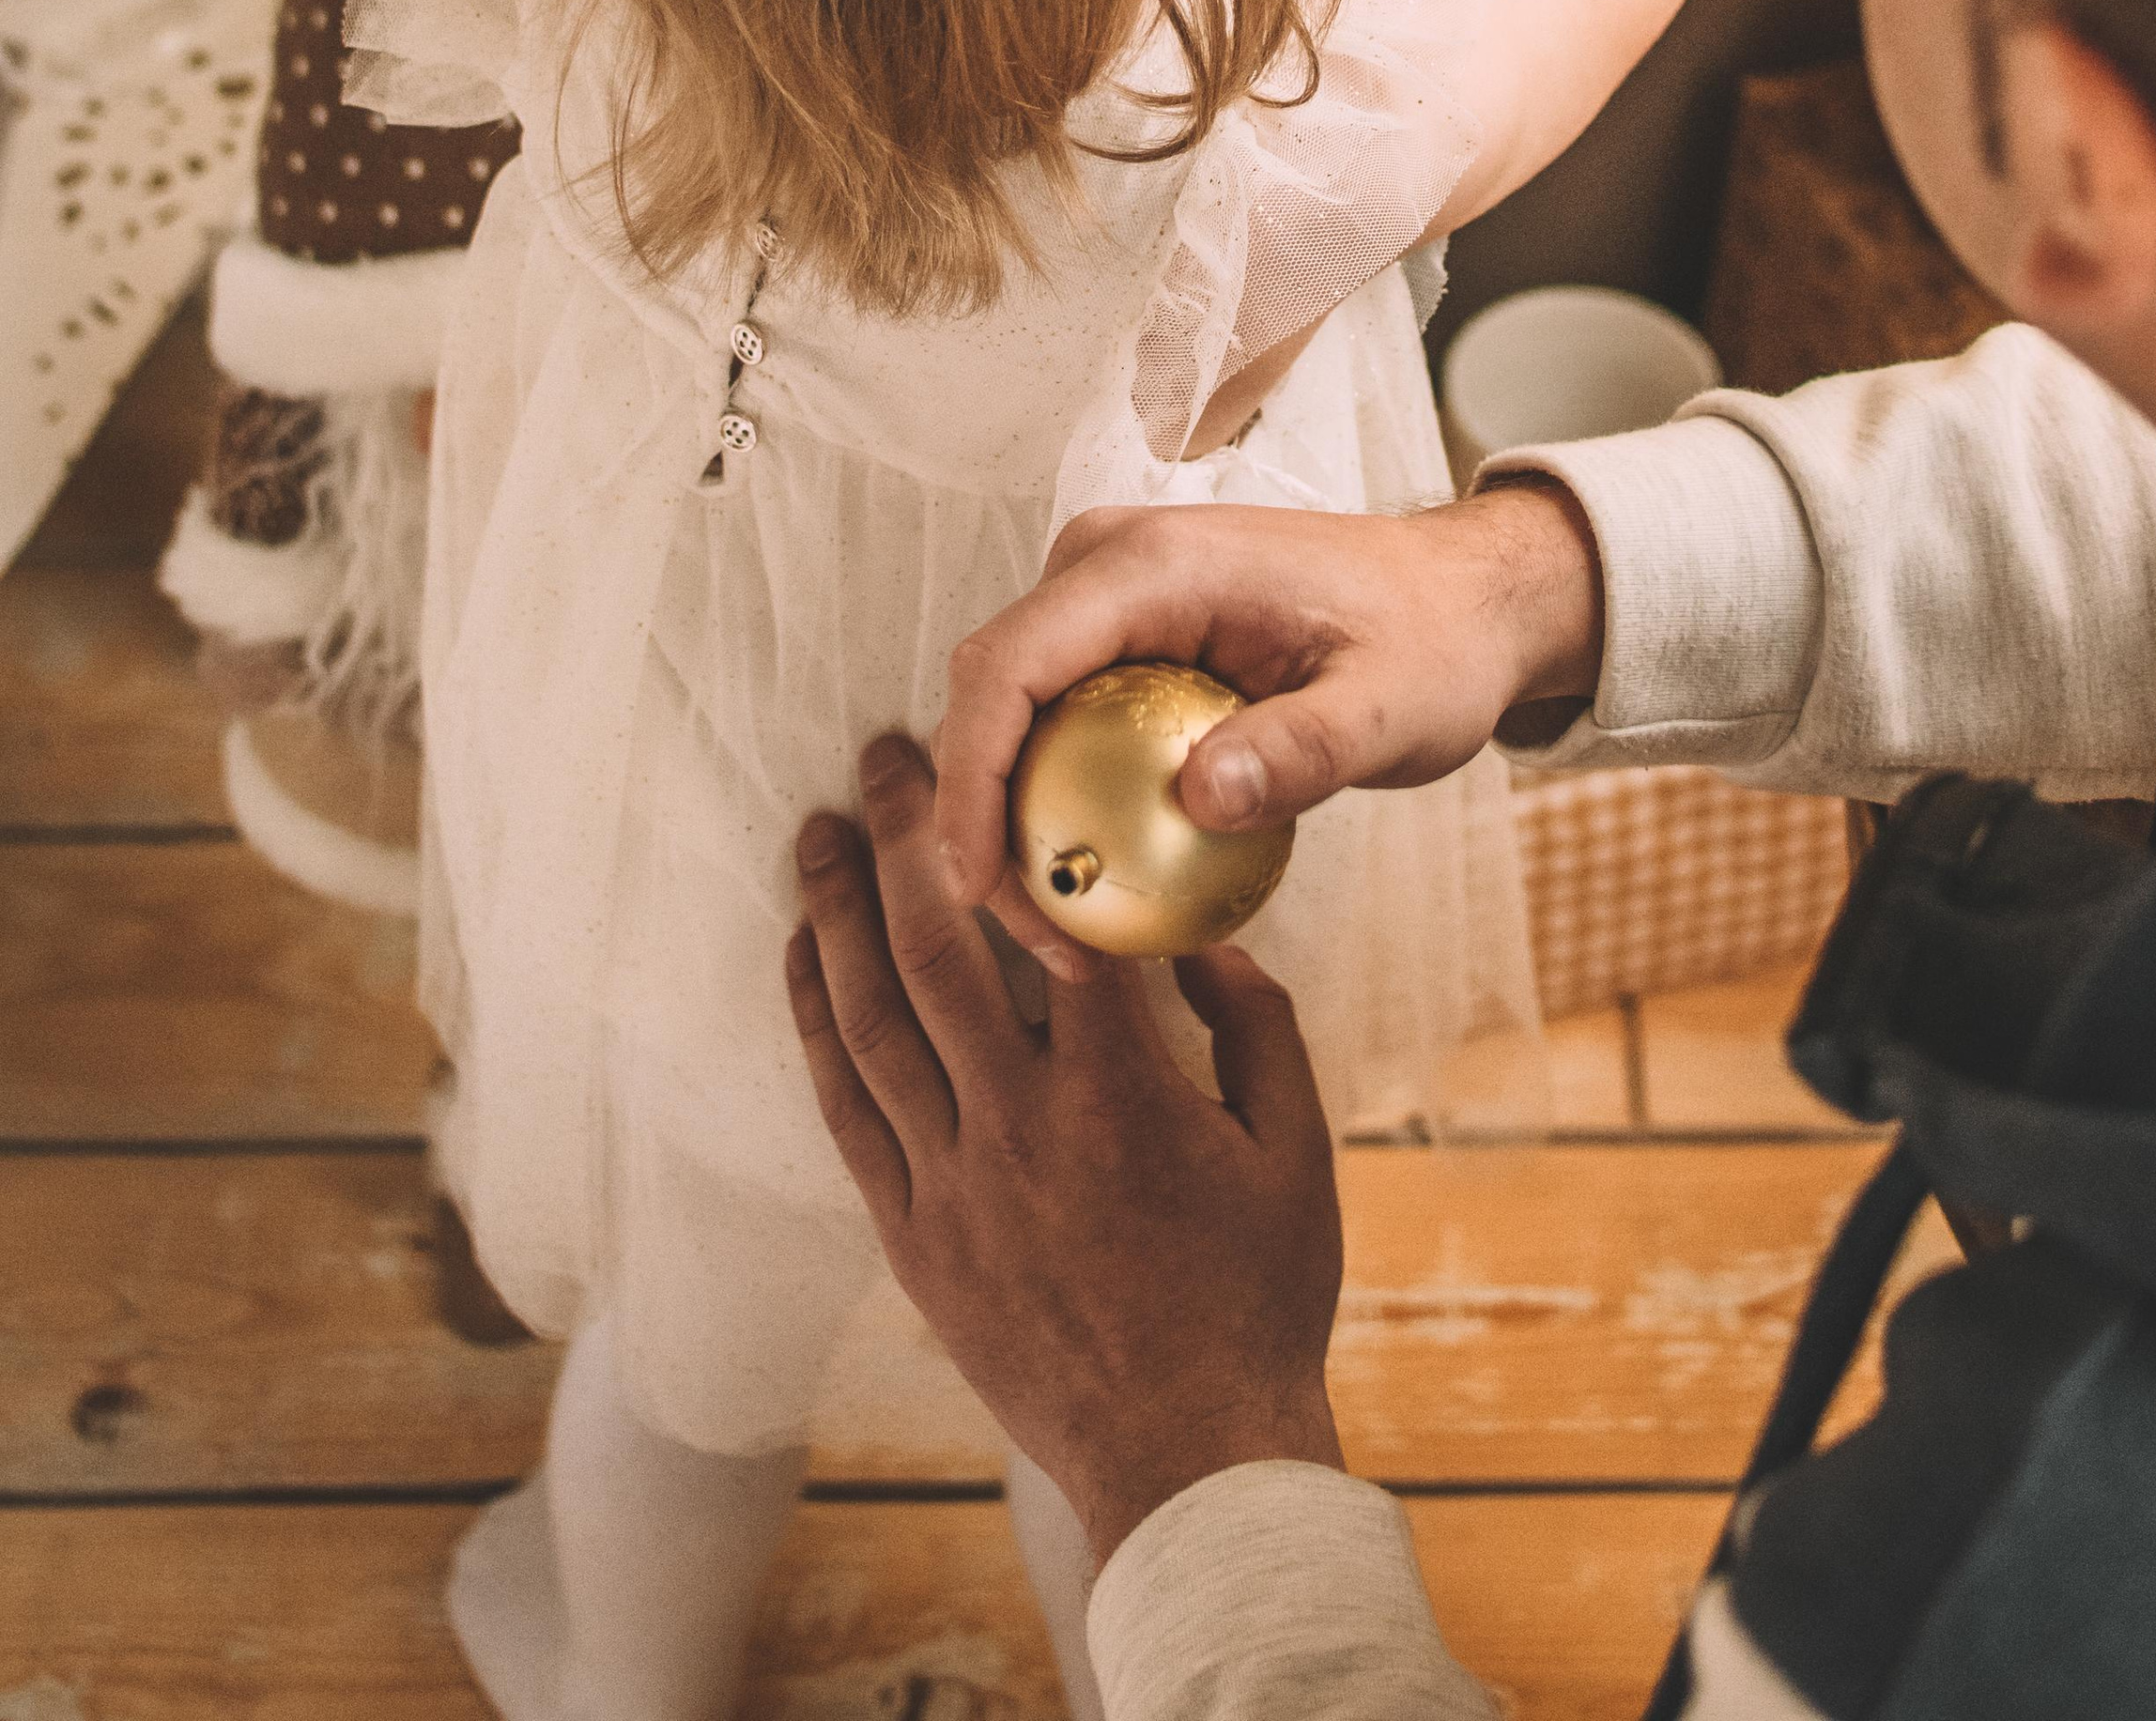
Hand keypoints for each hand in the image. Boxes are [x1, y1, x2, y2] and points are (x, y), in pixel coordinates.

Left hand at [789, 737, 1345, 1561]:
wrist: (1190, 1458)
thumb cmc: (1259, 1300)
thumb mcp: (1299, 1148)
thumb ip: (1255, 1025)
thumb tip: (1198, 940)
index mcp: (1122, 1091)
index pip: (1058, 923)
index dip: (1025, 829)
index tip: (1003, 758)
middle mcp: (1021, 1124)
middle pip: (938, 945)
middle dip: (903, 834)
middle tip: (880, 752)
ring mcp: (954, 1183)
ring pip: (873, 1017)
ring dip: (836, 911)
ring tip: (818, 829)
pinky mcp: (913, 1236)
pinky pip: (845, 1109)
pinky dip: (816, 1023)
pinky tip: (803, 958)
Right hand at [936, 485, 1603, 957]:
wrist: (1460, 599)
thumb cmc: (1432, 643)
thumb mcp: (1390, 708)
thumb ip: (1303, 750)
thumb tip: (1197, 802)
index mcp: (1154, 563)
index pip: (1012, 663)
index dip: (971, 776)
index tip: (979, 884)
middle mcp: (1109, 563)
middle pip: (992, 691)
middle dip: (982, 818)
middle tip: (1041, 939)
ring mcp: (1110, 595)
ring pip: (1013, 709)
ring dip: (1015, 817)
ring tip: (1067, 935)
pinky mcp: (1124, 634)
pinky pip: (1058, 717)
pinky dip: (1059, 798)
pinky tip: (1102, 884)